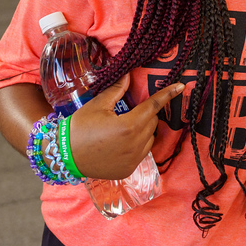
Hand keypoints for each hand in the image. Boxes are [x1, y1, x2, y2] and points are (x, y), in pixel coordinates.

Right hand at [67, 74, 184, 179]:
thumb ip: (117, 91)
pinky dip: (137, 145)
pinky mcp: (129, 170)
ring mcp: (133, 160)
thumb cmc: (79, 128)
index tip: (181, 86)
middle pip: (152, 122)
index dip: (167, 94)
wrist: (64, 156)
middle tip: (128, 111)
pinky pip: (142, 153)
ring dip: (143, 130)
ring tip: (122, 128)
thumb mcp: (97, 105)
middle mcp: (135, 145)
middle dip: (145, 114)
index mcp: (129, 126)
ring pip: (149, 138)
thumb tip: (129, 75)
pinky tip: (120, 142)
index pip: (153, 106)